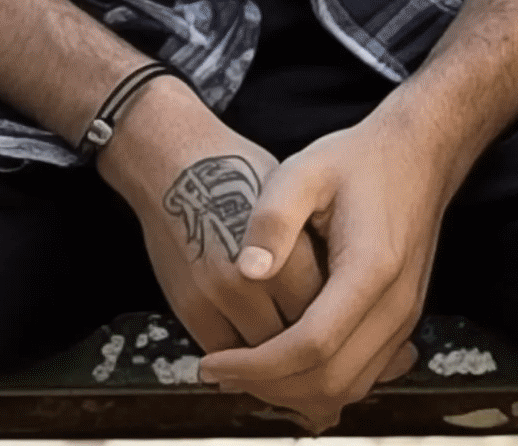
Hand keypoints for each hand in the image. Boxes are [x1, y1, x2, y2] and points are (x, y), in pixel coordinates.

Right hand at [98, 79, 325, 356]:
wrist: (176, 162)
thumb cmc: (239, 173)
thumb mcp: (293, 199)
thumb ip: (314, 253)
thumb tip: (341, 301)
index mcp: (287, 249)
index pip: (325, 312)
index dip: (333, 316)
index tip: (336, 313)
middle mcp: (251, 279)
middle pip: (293, 339)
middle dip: (305, 338)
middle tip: (313, 331)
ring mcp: (217, 298)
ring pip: (260, 356)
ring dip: (274, 352)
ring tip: (283, 335)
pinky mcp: (189, 309)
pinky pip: (224, 353)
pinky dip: (240, 354)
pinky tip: (251, 333)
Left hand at [196, 106, 453, 431]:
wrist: (419, 155)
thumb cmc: (359, 160)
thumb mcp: (306, 170)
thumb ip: (273, 218)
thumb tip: (245, 272)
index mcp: (370, 269)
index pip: (312, 346)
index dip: (259, 365)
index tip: (215, 362)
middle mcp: (395, 305)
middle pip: (331, 380)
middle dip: (272, 386)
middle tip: (223, 371)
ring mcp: (403, 318)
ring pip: (350, 387)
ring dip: (296, 392)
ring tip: (246, 371)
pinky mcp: (402, 321)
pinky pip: (363, 374)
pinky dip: (321, 382)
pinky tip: (285, 365)